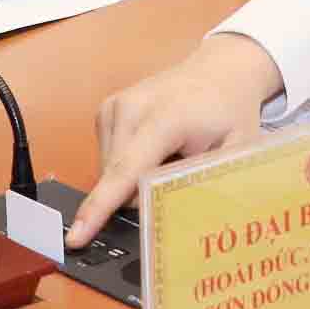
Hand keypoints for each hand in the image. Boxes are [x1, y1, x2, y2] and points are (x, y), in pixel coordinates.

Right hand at [68, 33, 282, 246]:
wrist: (220, 71)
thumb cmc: (231, 114)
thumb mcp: (234, 154)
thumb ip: (207, 187)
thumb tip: (185, 228)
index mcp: (166, 118)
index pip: (127, 171)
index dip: (101, 208)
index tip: (75, 237)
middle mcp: (131, 108)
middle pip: (116, 180)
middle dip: (139, 198)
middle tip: (177, 178)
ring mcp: (114, 107)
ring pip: (109, 173)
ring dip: (134, 182)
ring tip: (170, 156)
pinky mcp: (106, 111)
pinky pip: (108, 160)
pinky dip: (128, 167)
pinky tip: (155, 149)